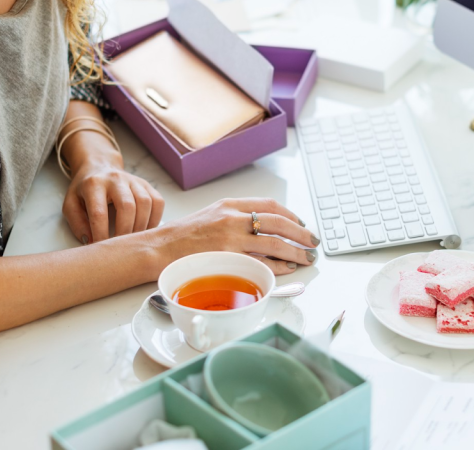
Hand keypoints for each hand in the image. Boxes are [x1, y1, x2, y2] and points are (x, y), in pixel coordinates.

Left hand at [63, 159, 164, 243]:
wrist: (99, 167)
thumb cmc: (84, 190)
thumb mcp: (71, 204)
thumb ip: (77, 223)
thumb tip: (91, 241)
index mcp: (94, 184)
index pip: (99, 212)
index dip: (101, 234)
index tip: (101, 248)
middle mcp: (116, 179)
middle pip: (127, 206)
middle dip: (125, 231)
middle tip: (120, 246)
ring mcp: (134, 180)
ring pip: (145, 203)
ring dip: (141, 227)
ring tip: (133, 240)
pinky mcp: (147, 184)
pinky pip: (158, 202)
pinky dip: (155, 219)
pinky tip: (145, 230)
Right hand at [160, 197, 318, 274]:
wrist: (159, 249)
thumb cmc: (183, 236)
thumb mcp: (212, 215)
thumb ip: (237, 217)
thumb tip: (266, 228)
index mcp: (230, 205)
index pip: (269, 205)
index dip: (290, 215)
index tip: (300, 224)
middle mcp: (232, 219)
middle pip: (278, 223)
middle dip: (301, 233)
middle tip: (313, 242)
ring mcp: (230, 240)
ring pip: (274, 243)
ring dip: (295, 251)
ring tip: (307, 257)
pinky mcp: (228, 259)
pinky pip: (260, 263)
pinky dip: (278, 266)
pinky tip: (288, 268)